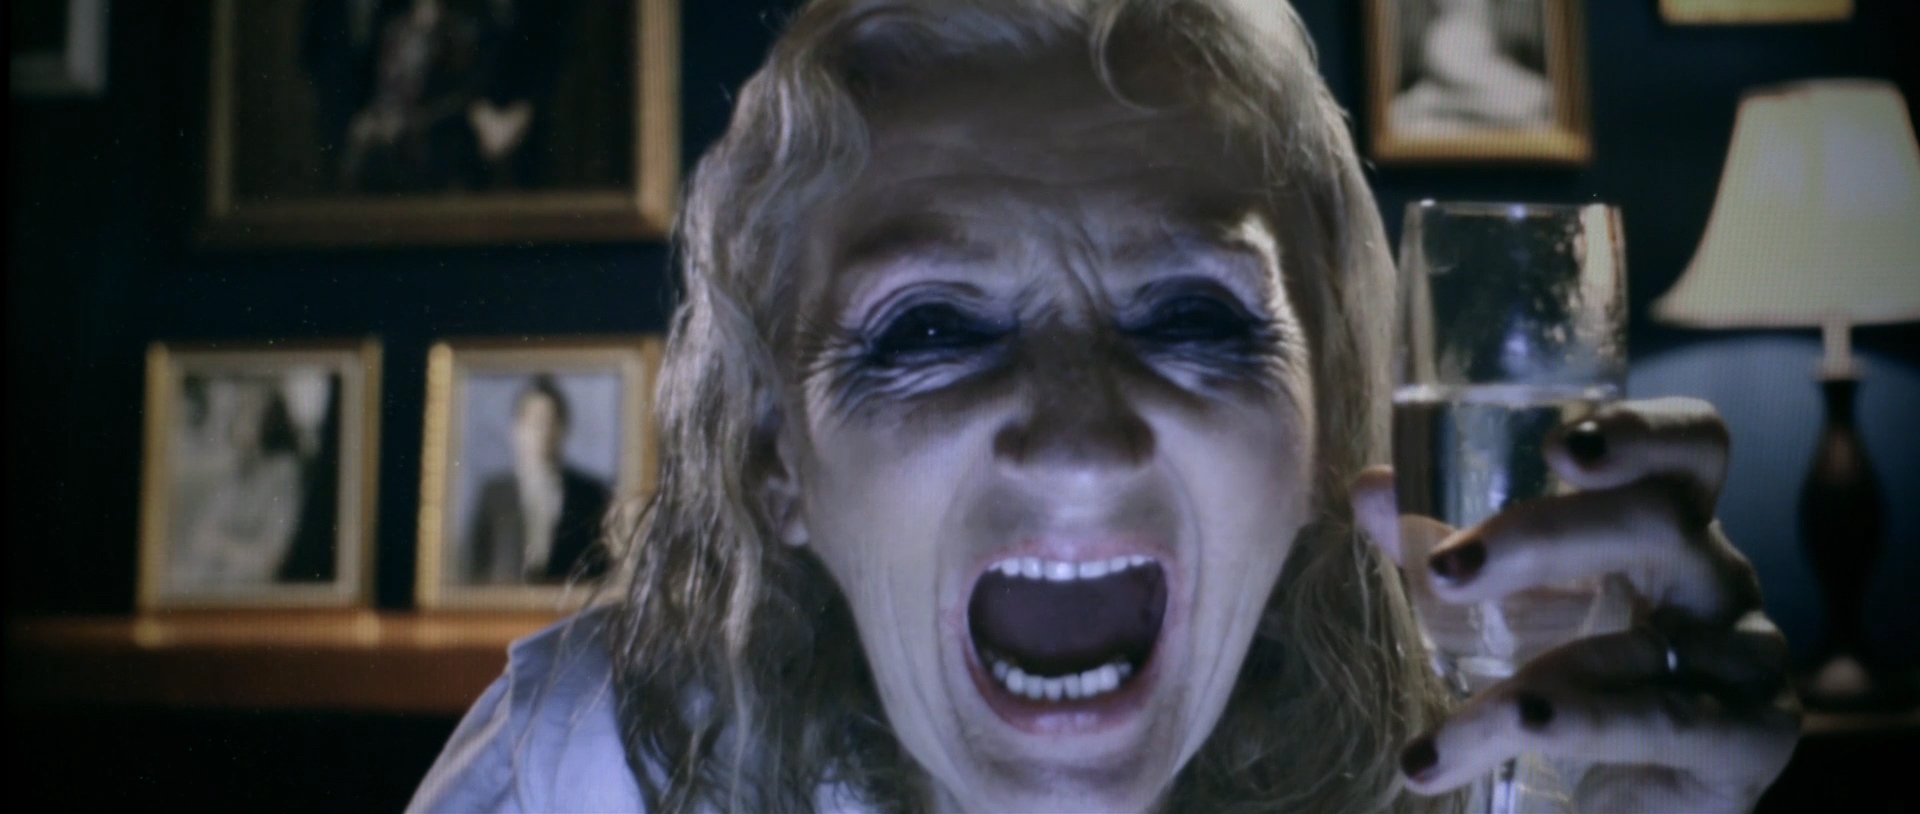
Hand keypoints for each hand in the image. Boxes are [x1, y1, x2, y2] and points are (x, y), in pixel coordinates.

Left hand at [1353, 397, 1800, 811]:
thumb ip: (1444, 549)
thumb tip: (1372, 489)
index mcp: (1669, 527)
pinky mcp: (1750, 738)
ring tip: (1438, 738)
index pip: (1690, 448)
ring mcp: (1747, 659)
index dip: (1644, 431)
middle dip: (1540, 537)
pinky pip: (1666, 722)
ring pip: (1637, 647)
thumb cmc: (1575, 680)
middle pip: (1659, 520)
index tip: (1560, 447)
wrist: (1634, 802)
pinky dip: (1582, 728)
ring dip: (1525, 684)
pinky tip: (1519, 736)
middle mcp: (1719, 578)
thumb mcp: (1505, 608)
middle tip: (1442, 571)